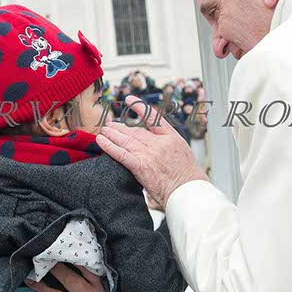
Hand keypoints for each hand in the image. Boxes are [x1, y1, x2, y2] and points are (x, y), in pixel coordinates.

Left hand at [25, 263, 130, 291]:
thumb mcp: (108, 290)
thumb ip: (95, 277)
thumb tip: (78, 259)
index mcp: (100, 288)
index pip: (85, 269)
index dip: (71, 259)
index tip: (59, 250)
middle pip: (69, 280)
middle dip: (53, 269)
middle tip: (41, 259)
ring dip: (41, 287)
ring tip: (29, 278)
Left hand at [96, 95, 208, 209]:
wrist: (190, 192)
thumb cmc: (190, 180)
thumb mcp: (184, 156)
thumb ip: (169, 150)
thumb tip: (160, 152)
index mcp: (172, 137)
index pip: (153, 117)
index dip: (139, 107)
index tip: (129, 100)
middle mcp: (159, 143)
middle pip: (135, 131)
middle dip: (121, 127)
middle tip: (110, 124)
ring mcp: (149, 154)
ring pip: (126, 140)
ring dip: (112, 134)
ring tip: (103, 130)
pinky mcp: (141, 166)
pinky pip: (121, 154)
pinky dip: (109, 146)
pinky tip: (101, 141)